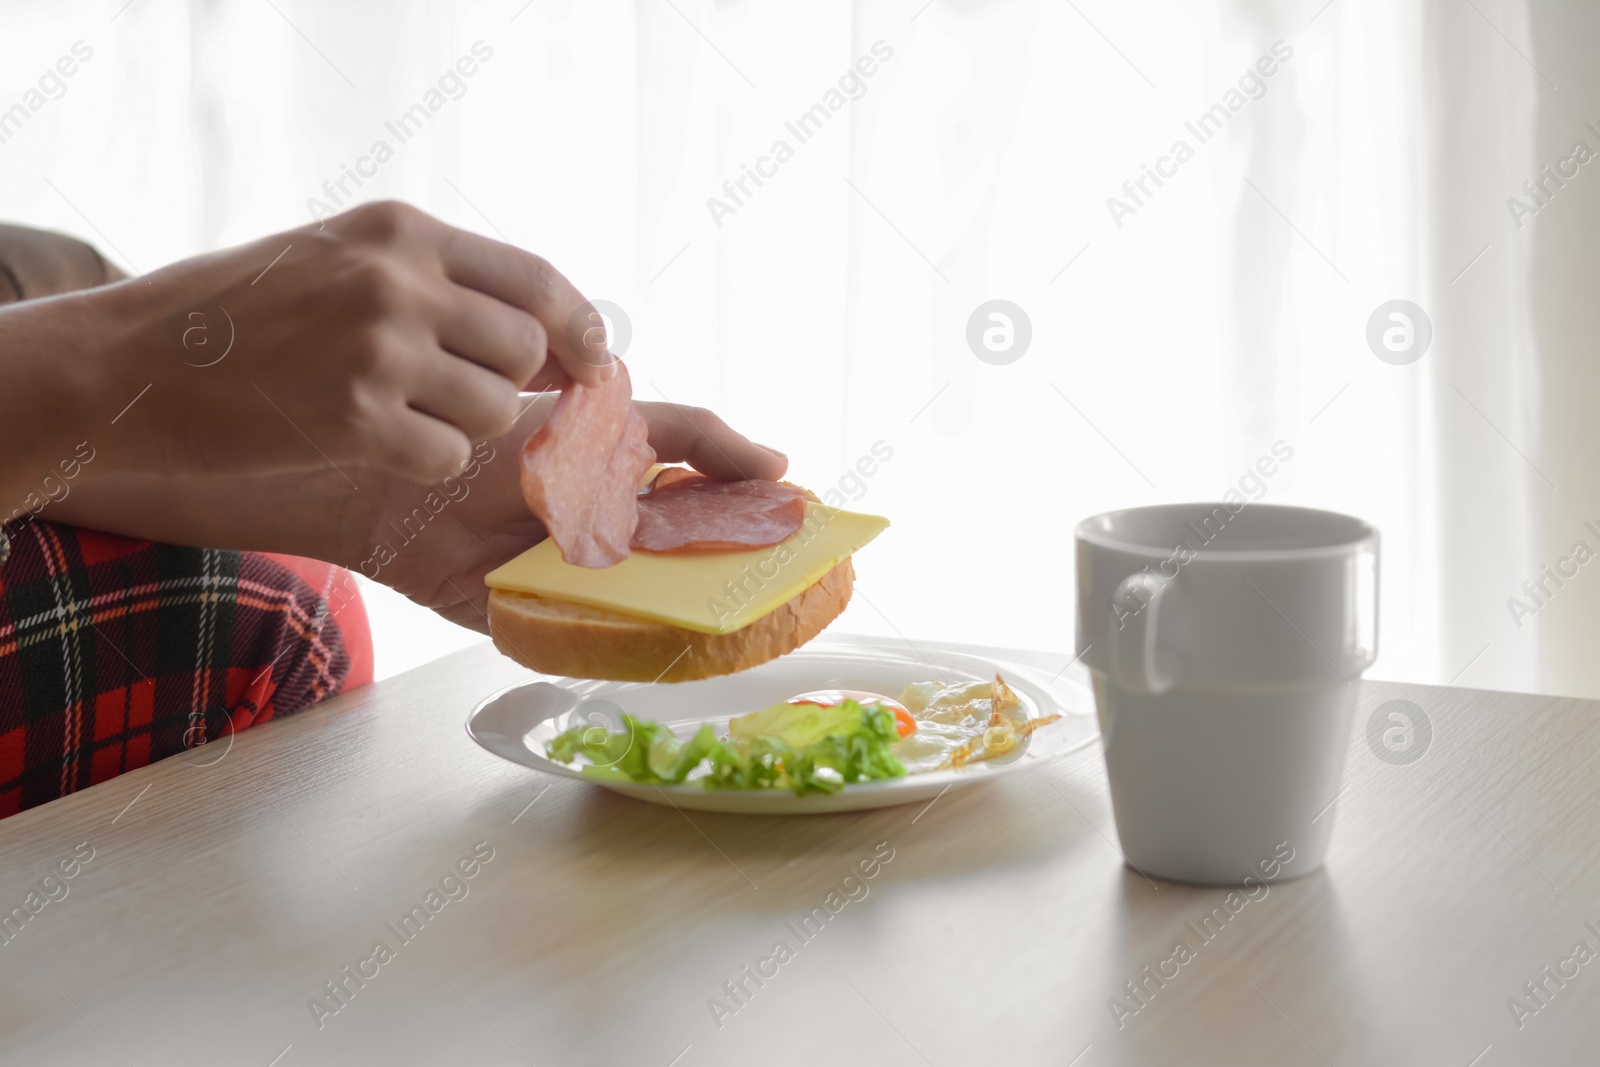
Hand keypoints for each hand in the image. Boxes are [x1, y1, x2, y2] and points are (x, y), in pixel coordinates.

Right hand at [97, 200, 615, 483]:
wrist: (133, 361)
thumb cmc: (241, 313)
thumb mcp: (340, 255)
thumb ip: (434, 278)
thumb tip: (546, 327)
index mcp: (402, 231)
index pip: (537, 278)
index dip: (580, 328)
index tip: (594, 363)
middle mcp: (399, 281)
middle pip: (526, 349)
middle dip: (515, 386)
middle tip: (469, 400)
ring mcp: (377, 350)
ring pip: (495, 409)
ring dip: (465, 428)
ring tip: (402, 417)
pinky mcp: (354, 420)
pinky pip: (448, 458)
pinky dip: (426, 463)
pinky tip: (377, 447)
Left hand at [348, 397, 788, 629]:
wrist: (400, 486)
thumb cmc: (505, 443)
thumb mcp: (611, 423)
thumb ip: (691, 436)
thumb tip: (777, 463)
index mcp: (636, 493)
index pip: (715, 512)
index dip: (761, 526)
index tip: (812, 536)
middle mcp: (618, 545)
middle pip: (693, 570)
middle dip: (739, 582)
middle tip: (789, 590)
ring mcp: (584, 591)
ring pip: (656, 616)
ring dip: (695, 624)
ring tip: (744, 627)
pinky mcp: (544, 629)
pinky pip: (600, 651)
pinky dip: (633, 655)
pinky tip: (672, 653)